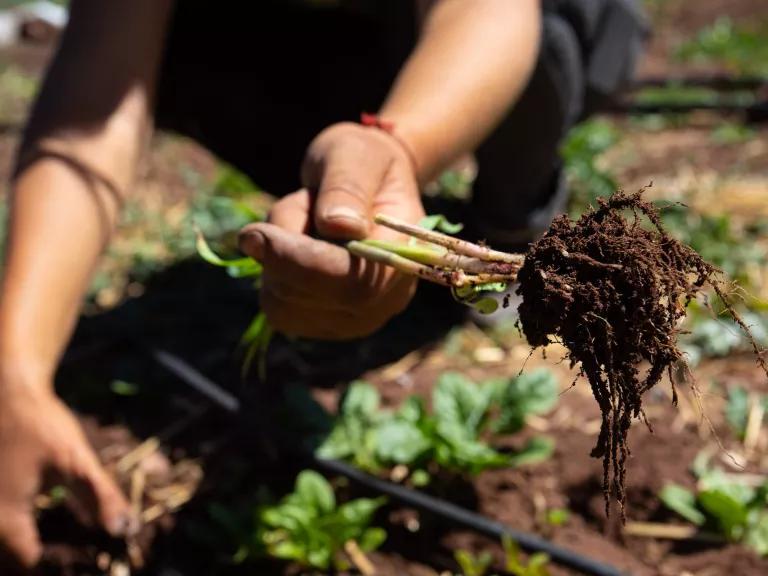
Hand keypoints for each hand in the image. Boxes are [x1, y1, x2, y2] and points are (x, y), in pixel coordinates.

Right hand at [0, 379, 132, 569]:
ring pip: (3, 549)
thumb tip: (125, 530)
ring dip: (24, 551)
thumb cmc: (40, 423)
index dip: (58, 568)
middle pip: (11, 563)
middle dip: (39, 563)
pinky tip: (35, 531)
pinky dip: (16, 536)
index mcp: (5, 518)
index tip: (86, 566)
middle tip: (76, 559)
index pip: (30, 566)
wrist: (7, 392)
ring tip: (55, 549)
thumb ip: (100, 496)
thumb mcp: (76, 459)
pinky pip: (1, 530)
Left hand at [239, 122, 424, 339]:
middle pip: (310, 298)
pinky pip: (278, 309)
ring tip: (303, 224)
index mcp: (404, 257)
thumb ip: (347, 187)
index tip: (252, 234)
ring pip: (285, 306)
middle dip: (282, 250)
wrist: (366, 183)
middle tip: (301, 204)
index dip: (298, 262)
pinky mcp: (325, 324)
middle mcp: (386, 299)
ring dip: (275, 261)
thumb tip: (339, 227)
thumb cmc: (361, 163)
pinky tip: (296, 250)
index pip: (351, 282)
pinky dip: (274, 276)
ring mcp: (356, 318)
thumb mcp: (353, 155)